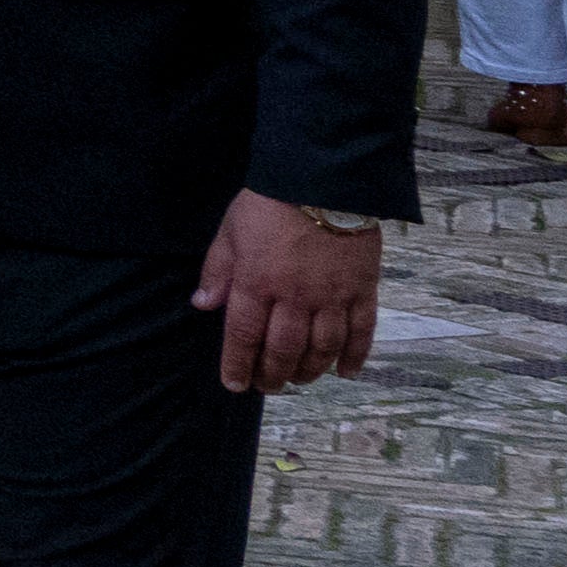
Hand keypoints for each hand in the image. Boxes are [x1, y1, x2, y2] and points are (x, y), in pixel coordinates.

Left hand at [198, 189, 383, 397]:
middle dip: (274, 374)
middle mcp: (295, 297)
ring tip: (300, 381)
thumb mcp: (230, 231)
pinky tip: (346, 372)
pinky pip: (362, 331)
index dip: (238, 364)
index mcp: (257, 282)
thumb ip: (218, 271)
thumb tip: (203, 306)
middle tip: (268, 387)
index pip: (244, 335)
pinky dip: (355, 356)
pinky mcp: (363, 289)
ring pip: (322, 347)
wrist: (324, 179)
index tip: (234, 384)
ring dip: (310, 370)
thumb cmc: (270, 203)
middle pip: (284, 349)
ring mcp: (332, 296)